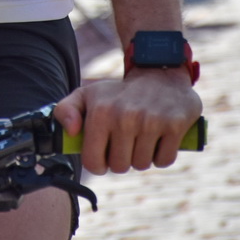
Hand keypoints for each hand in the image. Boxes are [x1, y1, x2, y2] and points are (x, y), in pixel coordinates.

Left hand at [53, 68, 201, 173]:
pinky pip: (164, 160)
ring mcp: (151, 121)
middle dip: (123, 159)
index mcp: (101, 111)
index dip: (98, 164)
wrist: (159, 73)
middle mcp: (125, 116)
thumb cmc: (119, 93)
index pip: (93, 162)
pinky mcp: (175, 125)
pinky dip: (162, 155)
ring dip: (142, 157)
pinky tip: (159, 139)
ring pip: (142, 165)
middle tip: (126, 142)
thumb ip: (65, 110)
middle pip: (120, 166)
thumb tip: (71, 132)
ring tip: (142, 137)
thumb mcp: (87, 95)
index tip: (105, 155)